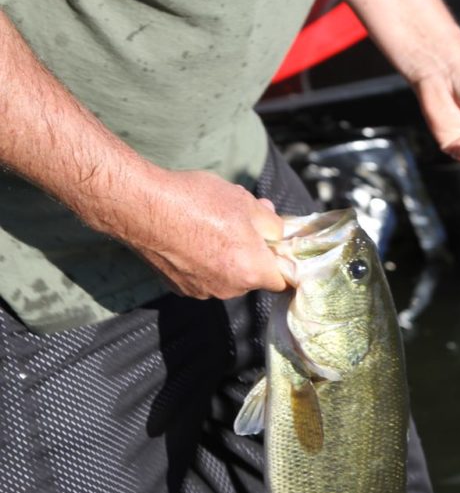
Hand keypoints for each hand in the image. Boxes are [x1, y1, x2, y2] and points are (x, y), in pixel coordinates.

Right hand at [103, 169, 286, 298]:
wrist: (142, 208)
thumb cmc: (197, 202)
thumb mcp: (246, 202)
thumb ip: (271, 223)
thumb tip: (278, 231)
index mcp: (251, 271)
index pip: (282, 280)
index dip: (283, 262)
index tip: (277, 246)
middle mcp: (229, 289)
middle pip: (253, 276)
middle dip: (252, 252)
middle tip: (242, 221)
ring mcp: (202, 291)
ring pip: (227, 276)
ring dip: (226, 256)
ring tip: (210, 225)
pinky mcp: (179, 287)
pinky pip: (202, 276)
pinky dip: (202, 261)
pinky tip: (189, 236)